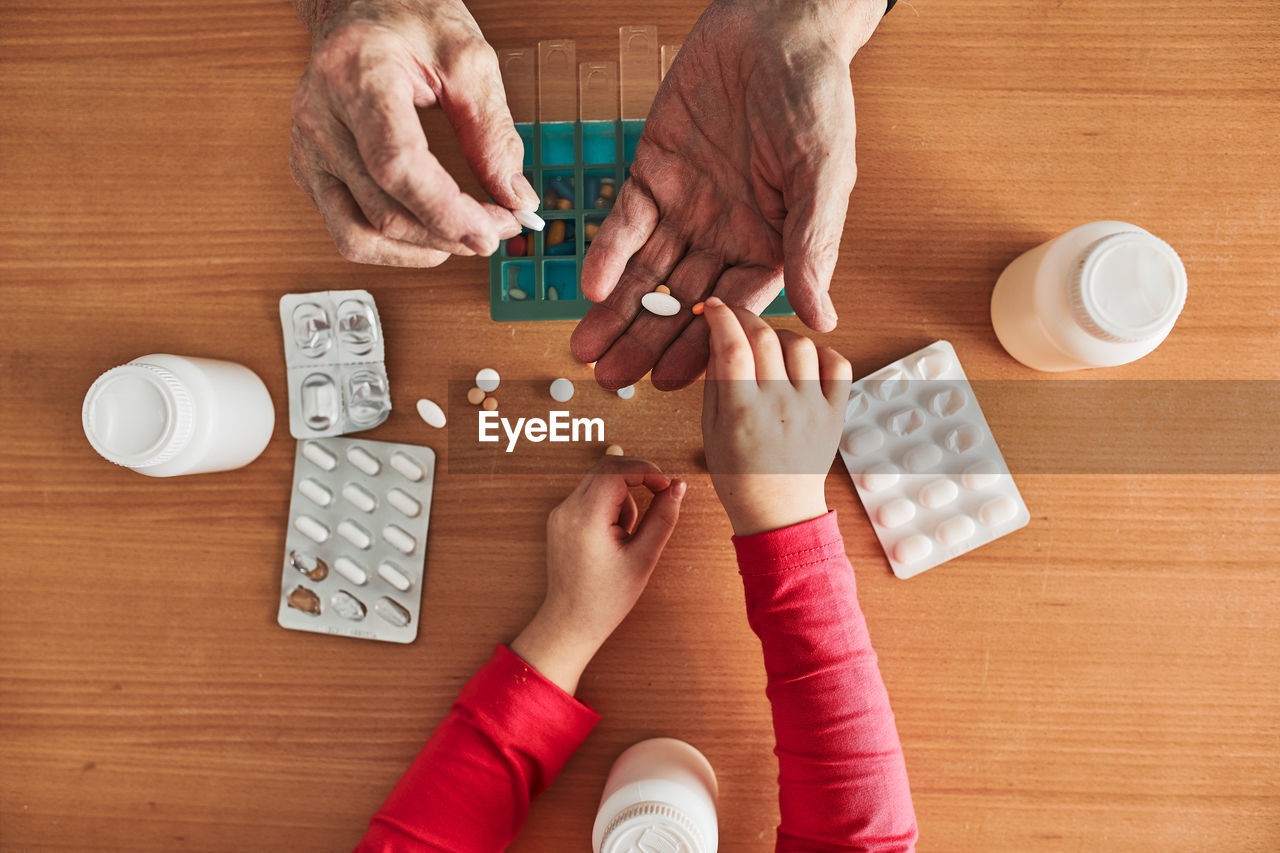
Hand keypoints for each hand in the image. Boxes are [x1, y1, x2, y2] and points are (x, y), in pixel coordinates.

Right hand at [289, 0, 538, 264]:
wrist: (358, 6)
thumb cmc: (407, 18)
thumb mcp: (467, 57)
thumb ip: (493, 130)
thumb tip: (514, 196)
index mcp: (356, 75)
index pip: (397, 165)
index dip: (447, 211)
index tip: (493, 229)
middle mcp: (320, 117)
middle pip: (384, 210)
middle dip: (450, 233)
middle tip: (500, 227)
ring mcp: (308, 149)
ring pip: (358, 236)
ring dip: (421, 251)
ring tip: (465, 237)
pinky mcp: (309, 170)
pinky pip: (347, 230)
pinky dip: (394, 246)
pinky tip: (429, 234)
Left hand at [511, 457, 685, 693]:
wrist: (571, 621)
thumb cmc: (607, 597)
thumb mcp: (644, 558)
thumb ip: (663, 517)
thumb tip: (678, 486)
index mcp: (587, 518)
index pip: (615, 470)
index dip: (646, 470)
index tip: (666, 486)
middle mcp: (567, 509)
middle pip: (605, 468)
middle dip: (636, 478)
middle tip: (656, 499)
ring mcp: (560, 513)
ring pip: (599, 481)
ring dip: (622, 495)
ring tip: (627, 535)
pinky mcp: (560, 519)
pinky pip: (590, 496)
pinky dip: (609, 505)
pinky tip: (613, 536)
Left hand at [570, 0, 883, 389]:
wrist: (773, 26)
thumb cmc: (814, 95)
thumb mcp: (822, 172)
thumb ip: (812, 244)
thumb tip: (822, 318)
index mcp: (771, 243)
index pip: (733, 309)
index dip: (701, 346)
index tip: (670, 381)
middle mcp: (725, 234)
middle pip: (680, 301)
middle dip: (645, 341)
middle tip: (611, 379)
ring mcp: (687, 206)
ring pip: (646, 272)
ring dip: (617, 311)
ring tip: (586, 349)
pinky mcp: (653, 172)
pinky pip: (626, 221)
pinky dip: (608, 252)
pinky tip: (591, 285)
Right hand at [701, 297, 851, 536]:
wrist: (779, 510)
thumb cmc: (739, 473)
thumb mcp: (711, 429)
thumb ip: (715, 381)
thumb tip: (717, 337)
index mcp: (743, 412)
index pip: (732, 347)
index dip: (721, 318)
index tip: (712, 307)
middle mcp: (780, 405)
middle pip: (765, 338)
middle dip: (746, 317)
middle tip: (736, 318)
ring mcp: (812, 408)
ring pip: (801, 345)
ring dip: (781, 335)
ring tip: (769, 347)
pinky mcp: (835, 414)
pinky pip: (838, 365)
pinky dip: (822, 353)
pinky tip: (805, 361)